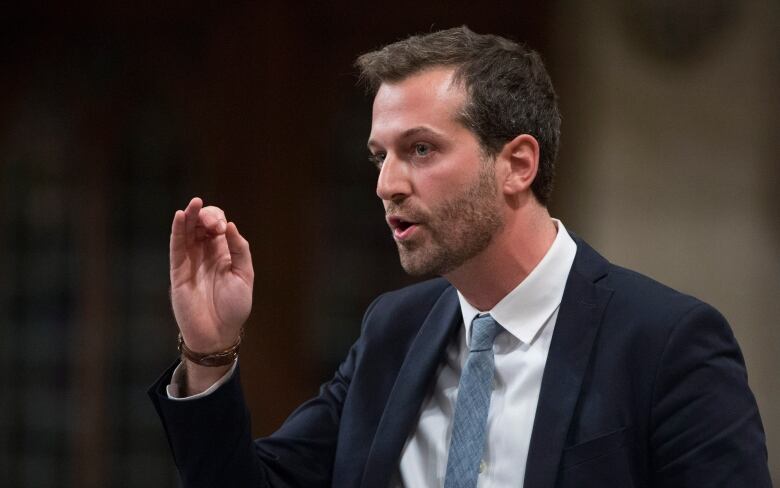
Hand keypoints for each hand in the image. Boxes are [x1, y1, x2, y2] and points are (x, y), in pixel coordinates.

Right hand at [169, 197, 253, 352]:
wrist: (218, 334)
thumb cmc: (234, 308)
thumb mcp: (245, 277)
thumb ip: (239, 251)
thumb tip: (230, 226)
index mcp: (223, 254)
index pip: (217, 226)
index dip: (219, 220)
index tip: (223, 230)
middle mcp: (205, 254)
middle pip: (201, 225)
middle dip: (207, 216)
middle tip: (213, 223)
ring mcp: (190, 261)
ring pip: (187, 232)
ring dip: (190, 216)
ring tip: (194, 204)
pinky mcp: (178, 271)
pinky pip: (176, 247)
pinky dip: (177, 231)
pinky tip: (181, 216)